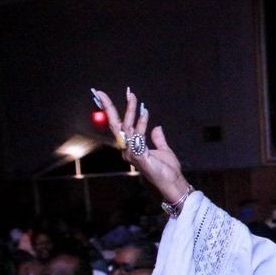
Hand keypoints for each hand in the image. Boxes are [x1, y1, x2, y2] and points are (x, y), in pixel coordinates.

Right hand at [93, 88, 188, 203]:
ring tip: (133, 97)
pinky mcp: (139, 157)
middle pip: (116, 125)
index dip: (116, 113)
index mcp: (131, 148)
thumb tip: (156, 127)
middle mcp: (127, 150)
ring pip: (127, 128)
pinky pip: (137, 137)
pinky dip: (141, 123)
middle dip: (109, 108)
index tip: (118, 98)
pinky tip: (145, 113)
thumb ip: (158, 139)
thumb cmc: (167, 170)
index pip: (120, 127)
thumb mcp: (163, 150)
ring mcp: (131, 154)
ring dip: (130, 111)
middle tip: (102, 92)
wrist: (173, 183)